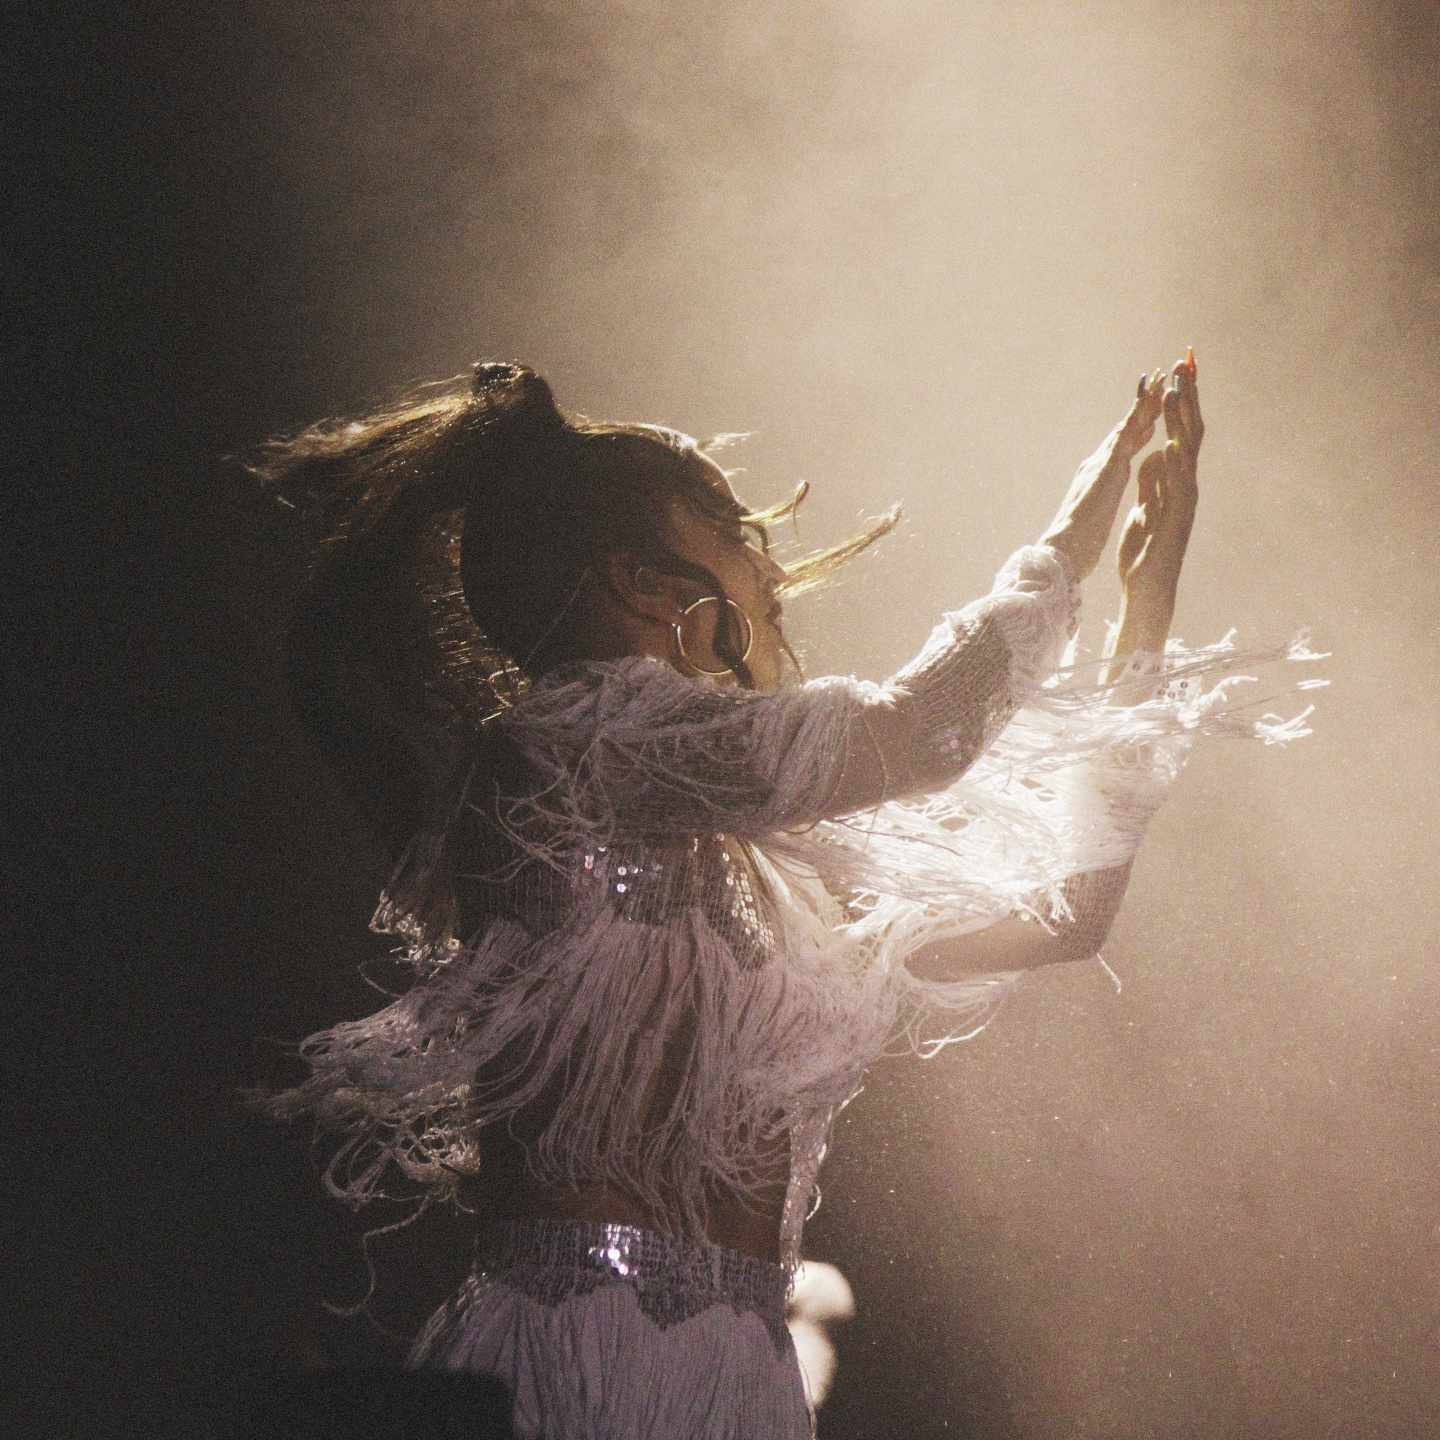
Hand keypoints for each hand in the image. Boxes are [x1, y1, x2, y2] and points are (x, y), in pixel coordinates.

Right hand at [1041, 370, 1166, 580]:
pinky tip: (1151, 400)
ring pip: (1128, 424)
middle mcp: (1099, 462)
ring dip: (1144, 400)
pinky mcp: (1107, 467)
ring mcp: (1102, 462)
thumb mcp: (1096, 512)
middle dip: (1144, 404)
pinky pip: (1127, 434)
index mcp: (1101, 475)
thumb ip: (1102, 496)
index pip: (1125, 444)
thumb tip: (1107, 491)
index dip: (1140, 424)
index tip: (1155, 407)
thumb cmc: (1079, 540)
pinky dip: (1139, 416)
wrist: (1064, 550)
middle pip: (1126, 427)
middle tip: (1160, 377)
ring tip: (1159, 376)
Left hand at [1109, 357, 1201, 659]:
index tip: (1179, 369)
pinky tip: (1173, 446)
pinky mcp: (1174, 520)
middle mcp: (1185, 486)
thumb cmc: (1145, 551)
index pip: (1180, 432)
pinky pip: (1176, 488)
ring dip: (1182, 422)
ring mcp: (1182, 502)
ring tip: (1178, 392)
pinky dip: (1174, 467)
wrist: (1146, 588)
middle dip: (1188, 397)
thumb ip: (1151, 483)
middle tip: (1186, 362)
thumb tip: (1155, 457)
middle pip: (1189, 432)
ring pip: (1186, 454)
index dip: (1180, 401)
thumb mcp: (1144, 508)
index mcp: (1175, 481)